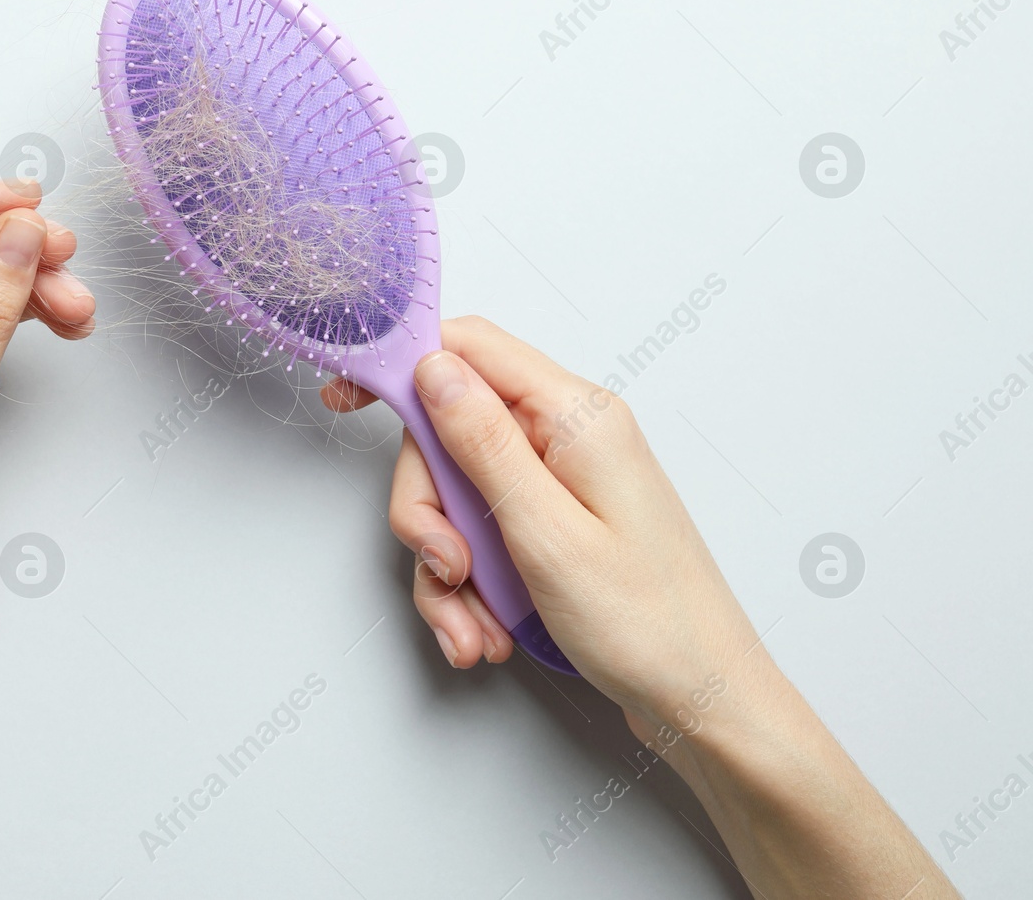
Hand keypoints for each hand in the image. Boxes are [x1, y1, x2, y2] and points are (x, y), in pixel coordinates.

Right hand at [322, 316, 763, 727]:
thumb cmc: (649, 625)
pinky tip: (487, 633)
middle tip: (448, 567)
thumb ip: (483, 442)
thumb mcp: (546, 532)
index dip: (401, 366)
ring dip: (448, 568)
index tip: (344, 401)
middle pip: (448, 436)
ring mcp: (559, 486)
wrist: (705, 702)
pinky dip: (472, 589)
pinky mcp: (553, 528)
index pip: (469, 348)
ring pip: (457, 497)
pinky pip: (482, 538)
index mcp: (577, 417)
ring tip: (476, 628)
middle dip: (427, 509)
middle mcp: (568, 439)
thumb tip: (432, 368)